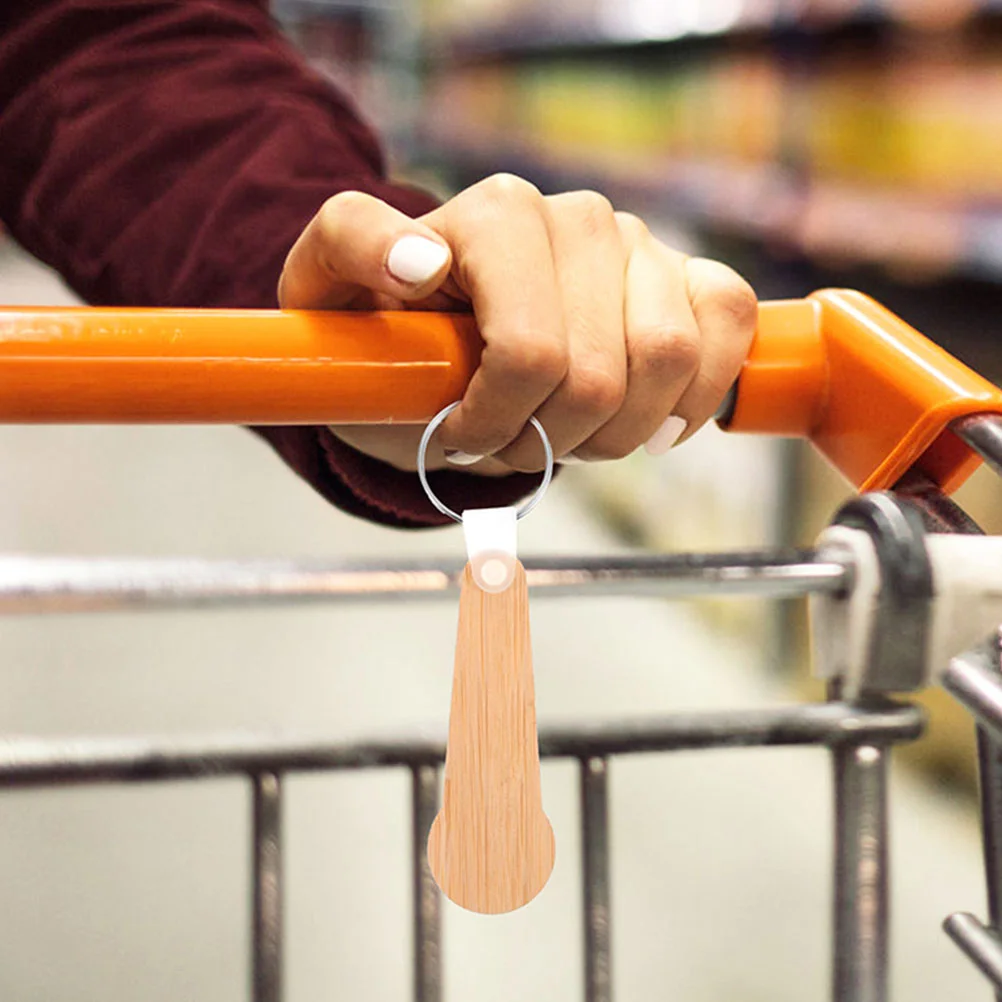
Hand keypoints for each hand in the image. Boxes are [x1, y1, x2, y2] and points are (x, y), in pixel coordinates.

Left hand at [278, 174, 756, 473]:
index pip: (528, 353)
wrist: (446, 328)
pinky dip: (694, 393)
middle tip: (507, 442)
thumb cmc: (388, 322)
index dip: (496, 423)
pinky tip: (648, 424)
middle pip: (598, 377)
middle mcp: (579, 218)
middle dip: (547, 440)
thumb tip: (421, 263)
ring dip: (613, 433)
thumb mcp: (331, 284)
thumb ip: (352, 248)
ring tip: (564, 434)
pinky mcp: (688, 275)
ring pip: (669, 361)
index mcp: (498, 213)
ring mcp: (641, 245)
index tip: (458, 438)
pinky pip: (727, 324)